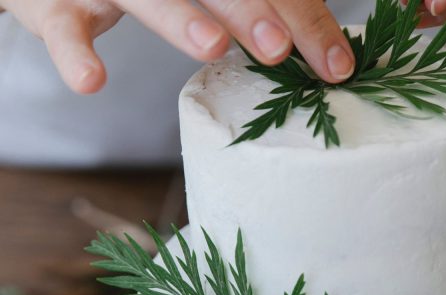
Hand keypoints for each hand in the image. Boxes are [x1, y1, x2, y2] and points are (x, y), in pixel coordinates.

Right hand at [0, 0, 354, 93]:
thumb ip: (261, 8)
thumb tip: (328, 50)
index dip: (304, 17)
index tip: (336, 65)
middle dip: (252, 11)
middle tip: (282, 49)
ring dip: (178, 17)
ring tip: (213, 47)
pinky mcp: (55, 2)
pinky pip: (63, 25)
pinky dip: (75, 51)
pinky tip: (92, 82)